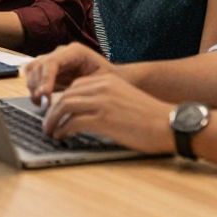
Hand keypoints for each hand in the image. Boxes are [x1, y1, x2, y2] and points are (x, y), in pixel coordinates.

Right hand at [24, 42, 110, 104]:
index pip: (52, 62)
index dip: (45, 78)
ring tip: (41, 104)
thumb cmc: (111, 80)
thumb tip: (68, 98)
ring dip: (33, 87)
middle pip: (39, 65)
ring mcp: (54, 60)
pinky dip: (34, 88)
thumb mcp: (102, 82)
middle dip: (37, 85)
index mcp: (75, 51)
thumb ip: (86, 87)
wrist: (115, 79)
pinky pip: (34, 76)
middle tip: (42, 104)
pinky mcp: (50, 71)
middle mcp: (61, 53)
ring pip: (33, 70)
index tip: (44, 95)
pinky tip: (41, 101)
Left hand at [41, 69, 172, 152]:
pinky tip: (61, 136)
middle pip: (67, 95)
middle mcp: (103, 87)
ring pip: (65, 106)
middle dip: (53, 110)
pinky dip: (63, 129)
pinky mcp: (103, 119)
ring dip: (53, 120)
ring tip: (50, 131)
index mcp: (108, 80)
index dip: (62, 99)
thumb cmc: (151, 117)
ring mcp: (102, 102)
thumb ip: (106, 99)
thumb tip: (86, 113)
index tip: (56, 111)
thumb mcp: (125, 98)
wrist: (169, 124)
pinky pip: (73, 122)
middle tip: (48, 123)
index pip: (76, 86)